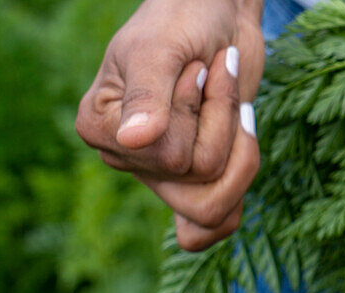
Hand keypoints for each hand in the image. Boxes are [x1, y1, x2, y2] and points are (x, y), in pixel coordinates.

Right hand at [76, 0, 264, 249]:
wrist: (220, 14)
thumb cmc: (183, 17)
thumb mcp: (160, 46)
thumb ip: (147, 94)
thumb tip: (134, 142)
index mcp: (100, 128)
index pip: (165, 155)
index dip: (193, 110)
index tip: (190, 67)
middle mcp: (127, 158)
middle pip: (197, 175)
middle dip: (223, 119)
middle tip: (216, 74)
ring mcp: (163, 175)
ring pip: (215, 203)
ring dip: (241, 146)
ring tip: (236, 102)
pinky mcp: (198, 180)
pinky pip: (223, 220)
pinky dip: (243, 174)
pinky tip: (244, 132)